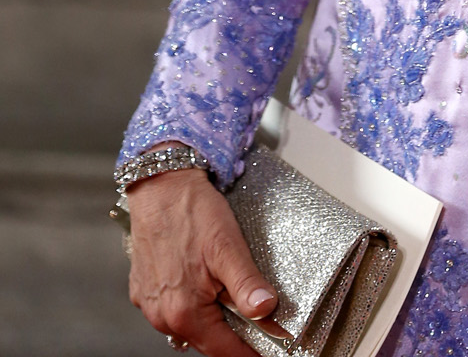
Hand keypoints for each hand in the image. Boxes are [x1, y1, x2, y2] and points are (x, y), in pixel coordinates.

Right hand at [128, 166, 282, 355]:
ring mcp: (150, 304)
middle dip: (231, 334)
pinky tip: (202, 281)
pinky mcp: (143, 289)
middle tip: (256, 321)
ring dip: (210, 318)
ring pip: (188, 324)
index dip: (249, 352)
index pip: (223, 350)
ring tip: (229, 295)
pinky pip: (171, 308)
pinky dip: (189, 303)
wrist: (161, 184)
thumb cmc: (192, 211)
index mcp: (184, 311)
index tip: (268, 351)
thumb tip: (266, 312)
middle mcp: (162, 315)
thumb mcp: (228, 246)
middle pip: (206, 340)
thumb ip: (247, 284)